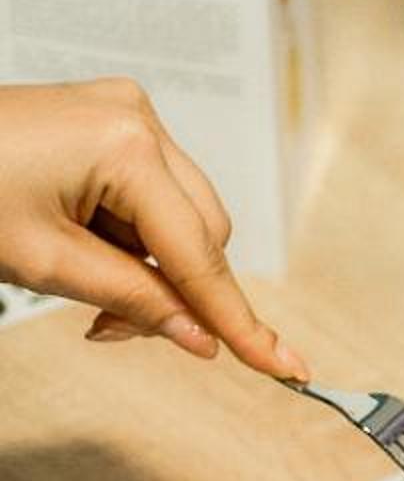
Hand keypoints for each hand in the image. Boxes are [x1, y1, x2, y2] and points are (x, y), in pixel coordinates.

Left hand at [0, 78, 307, 376]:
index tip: (285, 365)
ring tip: (90, 295)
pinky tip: (91, 254)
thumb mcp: (42, 262)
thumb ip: (132, 300)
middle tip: (117, 332)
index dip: (238, 320)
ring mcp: (127, 115)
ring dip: (153, 268)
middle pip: (203, 233)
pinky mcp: (111, 123)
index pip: (200, 254)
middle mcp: (140, 119)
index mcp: (126, 145)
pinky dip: (131, 238)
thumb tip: (199, 338)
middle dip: (176, 292)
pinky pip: (153, 195)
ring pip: (182, 218)